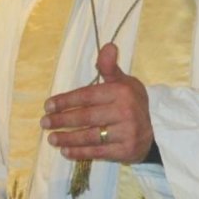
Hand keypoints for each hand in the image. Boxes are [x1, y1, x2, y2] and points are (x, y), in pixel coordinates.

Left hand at [40, 43, 153, 162]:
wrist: (153, 130)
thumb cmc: (132, 103)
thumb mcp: (124, 82)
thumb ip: (110, 67)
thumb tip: (108, 45)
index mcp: (122, 92)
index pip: (88, 95)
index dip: (66, 100)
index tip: (48, 106)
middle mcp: (124, 111)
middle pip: (86, 116)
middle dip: (62, 120)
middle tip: (44, 122)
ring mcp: (125, 132)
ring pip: (89, 136)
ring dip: (67, 138)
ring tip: (51, 138)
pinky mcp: (124, 150)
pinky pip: (97, 152)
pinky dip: (79, 153)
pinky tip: (65, 151)